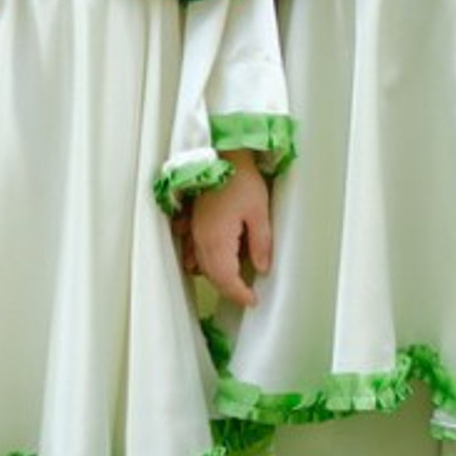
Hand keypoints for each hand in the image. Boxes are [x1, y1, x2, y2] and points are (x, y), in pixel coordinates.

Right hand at [189, 151, 271, 307]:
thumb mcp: (259, 212)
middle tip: (247, 295)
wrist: (222, 154)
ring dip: (217, 276)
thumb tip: (262, 268)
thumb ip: (260, 243)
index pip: (226, 278)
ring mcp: (194, 230)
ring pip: (202, 265)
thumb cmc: (242, 180)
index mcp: (217, 239)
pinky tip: (219, 260)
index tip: (252, 301)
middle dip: (229, 288)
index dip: (239, 293)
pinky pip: (195, 251)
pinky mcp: (194, 222)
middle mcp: (201, 239)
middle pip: (212, 275)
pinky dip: (205, 262)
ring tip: (235, 280)